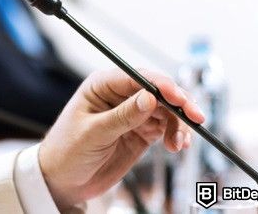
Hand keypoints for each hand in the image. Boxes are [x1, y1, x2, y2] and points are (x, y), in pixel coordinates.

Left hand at [39, 68, 204, 209]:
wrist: (63, 180)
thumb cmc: (67, 151)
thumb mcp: (94, 133)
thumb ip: (123, 116)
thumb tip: (150, 98)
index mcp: (101, 86)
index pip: (136, 77)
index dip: (161, 85)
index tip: (178, 98)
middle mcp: (119, 95)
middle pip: (157, 90)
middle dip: (178, 103)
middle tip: (194, 119)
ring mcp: (131, 113)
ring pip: (166, 109)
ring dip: (178, 123)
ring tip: (178, 143)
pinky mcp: (140, 131)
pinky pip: (166, 127)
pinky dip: (176, 134)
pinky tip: (177, 145)